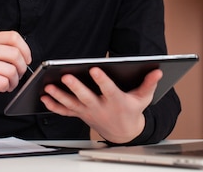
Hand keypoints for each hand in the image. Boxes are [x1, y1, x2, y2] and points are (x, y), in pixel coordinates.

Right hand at [0, 30, 31, 122]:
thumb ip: (4, 51)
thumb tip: (26, 55)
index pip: (13, 36)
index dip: (25, 49)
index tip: (27, 59)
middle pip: (16, 54)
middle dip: (22, 68)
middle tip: (18, 75)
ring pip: (12, 70)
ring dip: (14, 81)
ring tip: (8, 84)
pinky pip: (4, 81)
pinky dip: (6, 87)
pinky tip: (0, 88)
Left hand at [40, 67, 162, 143]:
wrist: (123, 132)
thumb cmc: (132, 111)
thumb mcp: (144, 98)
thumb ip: (149, 83)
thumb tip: (158, 70)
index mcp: (116, 101)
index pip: (108, 89)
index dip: (102, 80)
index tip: (95, 68)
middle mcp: (100, 107)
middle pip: (86, 97)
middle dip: (75, 87)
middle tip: (66, 76)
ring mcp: (88, 112)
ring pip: (72, 104)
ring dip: (59, 96)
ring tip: (49, 86)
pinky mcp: (80, 114)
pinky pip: (65, 112)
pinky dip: (54, 106)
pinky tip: (45, 97)